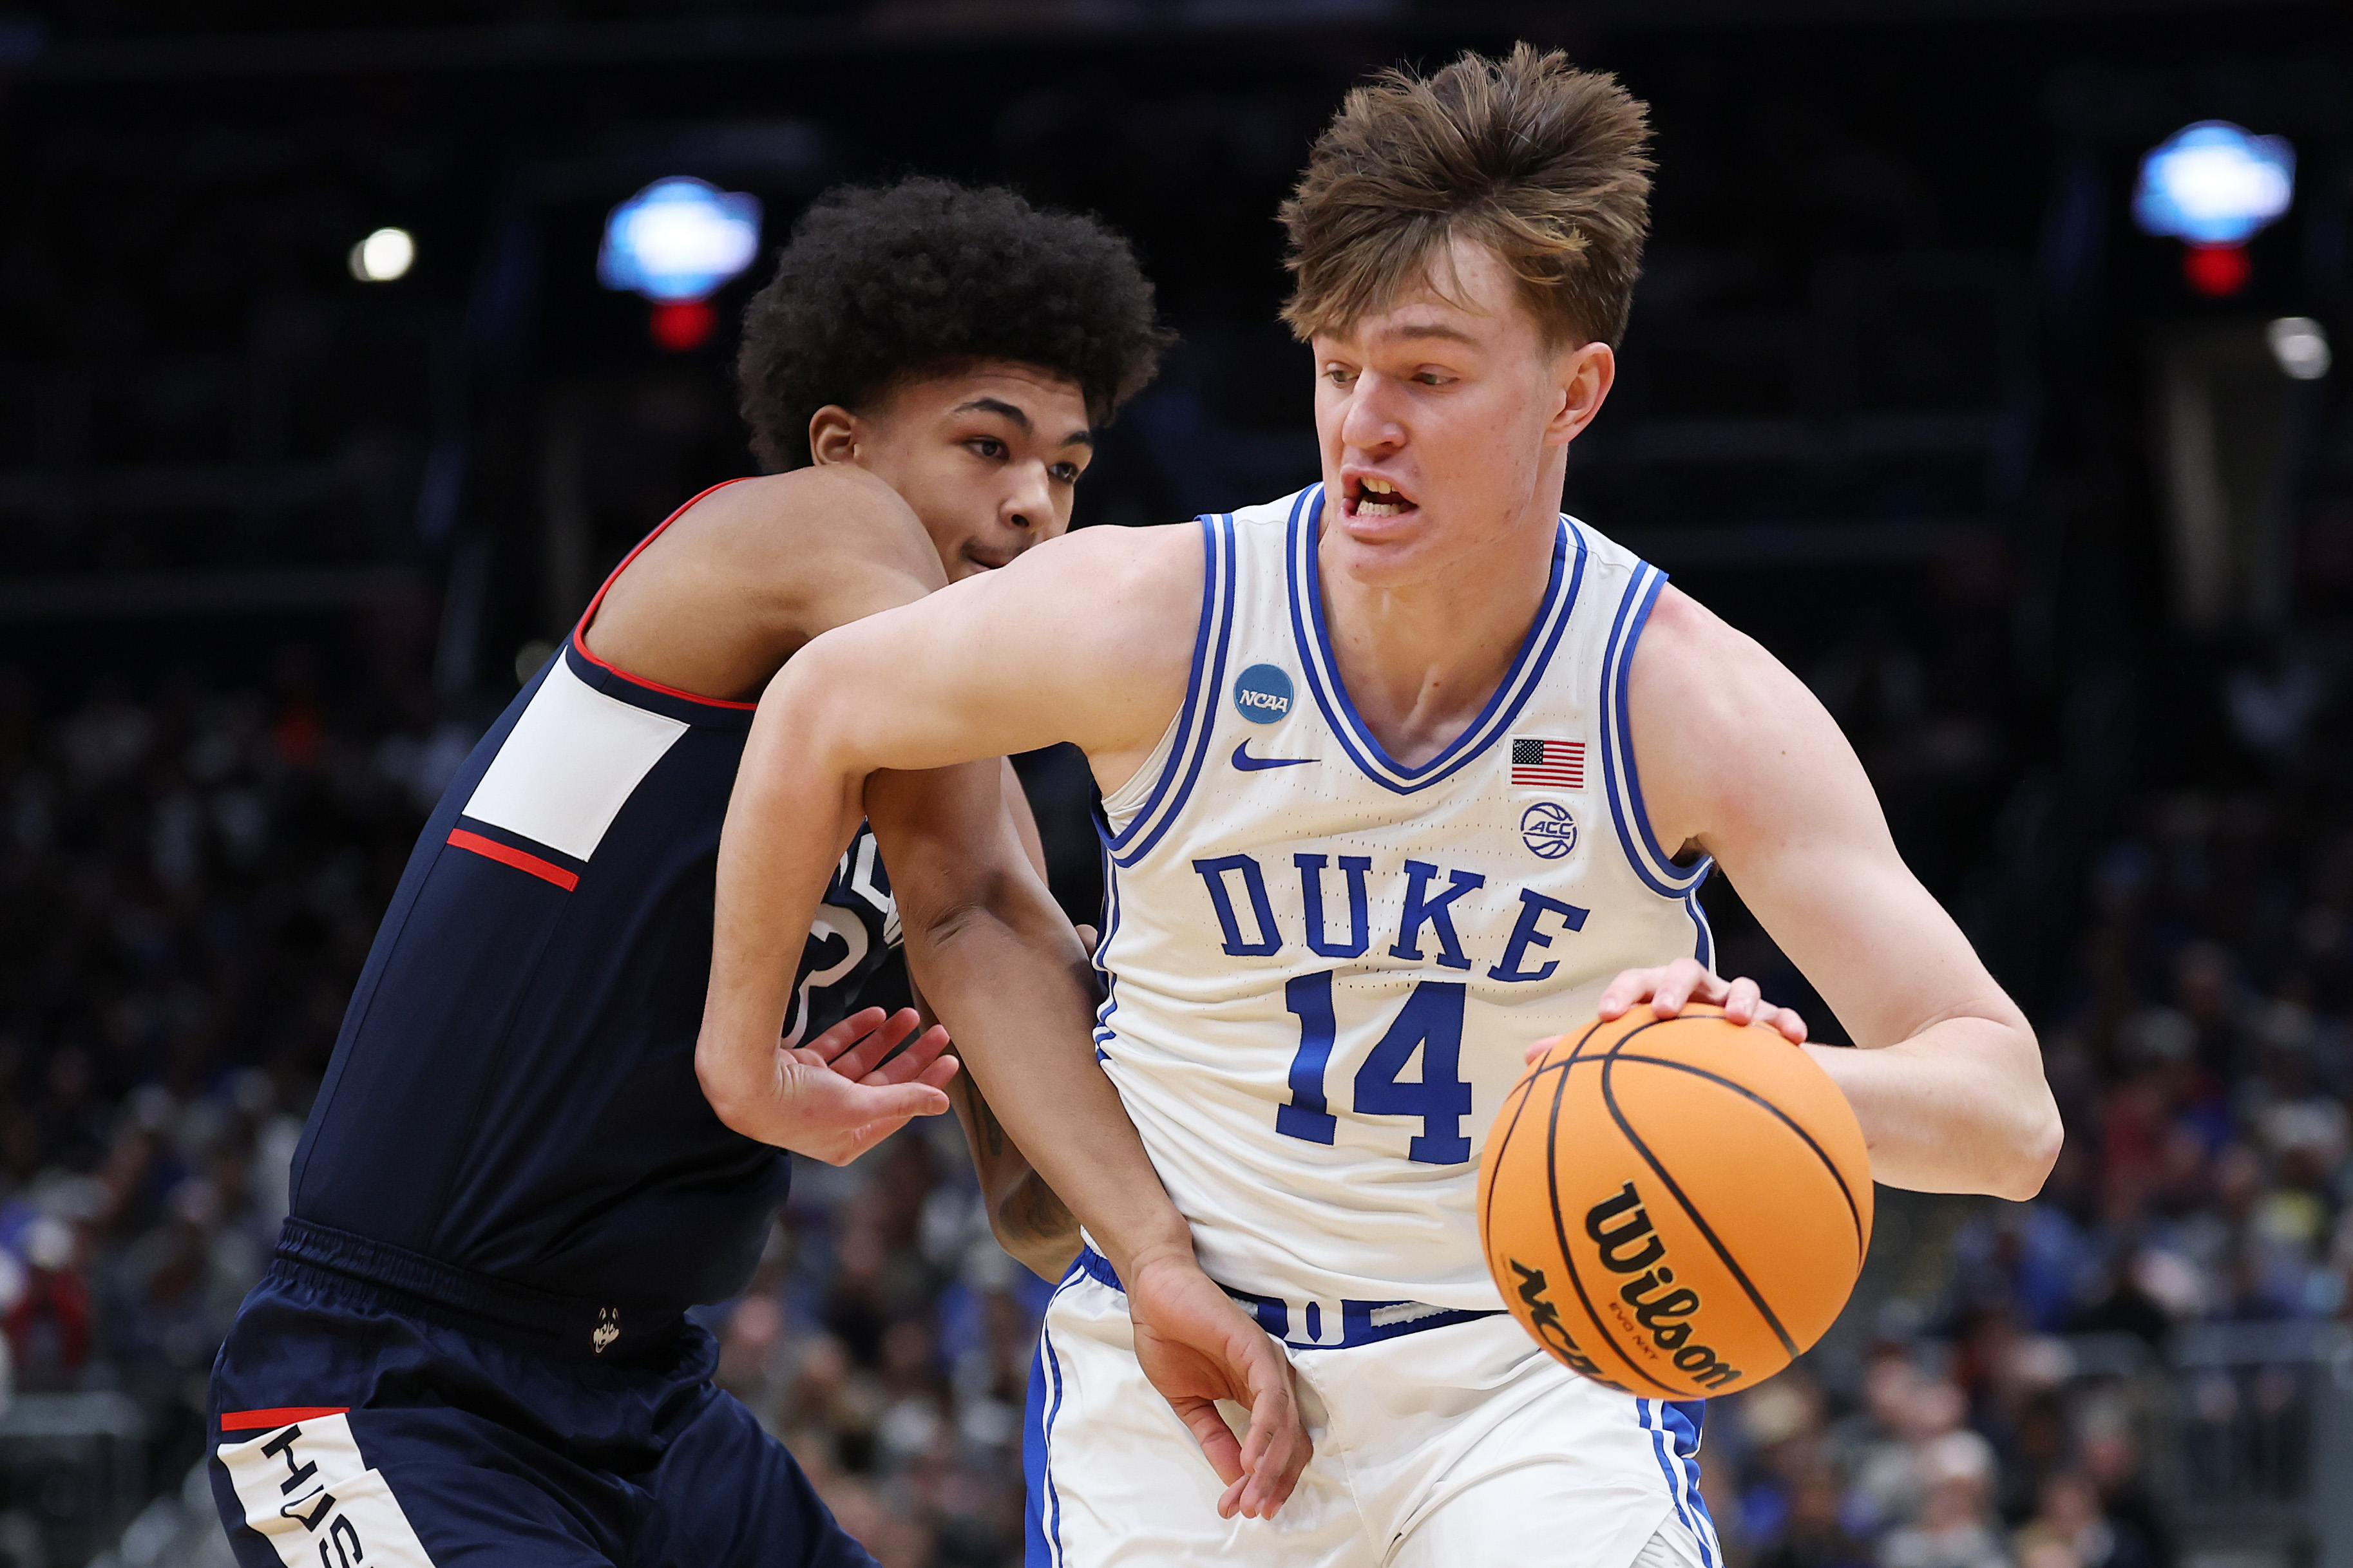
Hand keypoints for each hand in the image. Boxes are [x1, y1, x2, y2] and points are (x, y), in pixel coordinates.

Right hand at [767, 1006, 960, 1164]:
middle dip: (912, 1056)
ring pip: (862, 1061)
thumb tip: (943, 1102)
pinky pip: (837, 1046)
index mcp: (847, 1140)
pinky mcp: (801, 1066)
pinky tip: (878, 1015)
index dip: (927, 1084)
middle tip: (939, 1032)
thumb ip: (902, 1101)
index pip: (898, 1110)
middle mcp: (832, 1118)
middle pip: (884, 1083)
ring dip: (887, 1038)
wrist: (742, 1082)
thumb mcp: (857, 1107)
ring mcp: (816, 1090)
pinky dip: (856, 1031)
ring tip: (911, 1013)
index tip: (951, 1060)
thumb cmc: (798, 1107)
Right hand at [1124, 1249, 1310, 1520]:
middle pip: (1292, 1443)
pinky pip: (1270, 1399)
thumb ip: (1214, 1439)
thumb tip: (1234, 1480)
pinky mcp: (1256, 1349)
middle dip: (1271, 1483)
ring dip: (1268, 1467)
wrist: (1152, 1294)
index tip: (1247, 1510)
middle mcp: (1272, 1381)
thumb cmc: (1169, 1339)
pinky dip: (1264, 1432)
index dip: (1267, 1482)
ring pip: (1285, 1426)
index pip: (1280, 1448)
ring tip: (1250, 1495)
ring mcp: (1268, 1364)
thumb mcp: (1191, 1404)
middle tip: (1251, 1511)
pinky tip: (1249, 1458)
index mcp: (1258, 1394)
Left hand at [1523, 958, 1807, 1064]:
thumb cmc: (1660, 1048)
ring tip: (1739, 1020)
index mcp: (1654, 994)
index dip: (1620, 993)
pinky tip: (1797, 1039)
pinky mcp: (1768, 1023)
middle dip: (1673, 986)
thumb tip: (1528, 1059)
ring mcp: (1732, 1002)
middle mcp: (1694, 991)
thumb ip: (1580, 1052)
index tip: (1605, 1017)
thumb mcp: (1623, 1048)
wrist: (1718, 1055)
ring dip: (1741, 998)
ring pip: (1740, 985)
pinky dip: (1789, 1022)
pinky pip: (1783, 1016)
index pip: (1633, 980)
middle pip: (1683, 969)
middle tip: (1665, 1012)